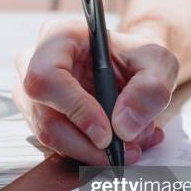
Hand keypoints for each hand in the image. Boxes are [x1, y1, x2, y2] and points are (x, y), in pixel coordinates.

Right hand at [13, 20, 178, 164]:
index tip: (107, 135)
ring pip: (50, 137)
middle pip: (46, 117)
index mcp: (58, 37)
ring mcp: (33, 94)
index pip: (48, 78)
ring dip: (93, 151)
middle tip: (126, 151)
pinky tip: (120, 143)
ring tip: (132, 145)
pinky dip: (92, 152)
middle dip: (88, 144)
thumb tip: (124, 128)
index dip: (76, 110)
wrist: (131, 65)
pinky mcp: (40, 118)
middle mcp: (34, 64)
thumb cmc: (138, 56)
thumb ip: (150, 90)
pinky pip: (59, 145)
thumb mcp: (158, 63)